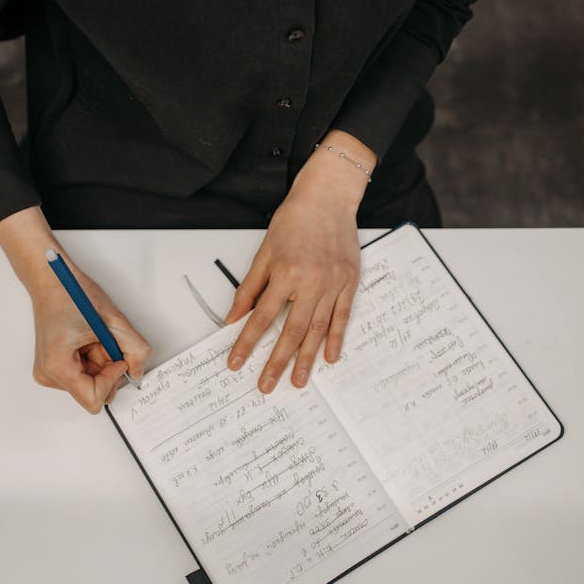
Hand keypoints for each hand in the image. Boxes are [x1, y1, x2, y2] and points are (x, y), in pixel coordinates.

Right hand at [0, 205, 150, 413]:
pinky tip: (86, 339)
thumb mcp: (113, 321)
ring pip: (91, 383)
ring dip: (101, 362)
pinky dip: (93, 358)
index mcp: (57, 366)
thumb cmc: (72, 293)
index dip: (112, 380)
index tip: (115, 357)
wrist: (51, 279)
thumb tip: (137, 372)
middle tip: (103, 340)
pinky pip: (84, 374)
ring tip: (92, 336)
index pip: (94, 401)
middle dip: (107, 369)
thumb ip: (134, 350)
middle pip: (93, 392)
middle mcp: (49, 374)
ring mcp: (49, 372)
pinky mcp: (53, 366)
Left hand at [225, 132, 373, 391]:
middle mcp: (311, 282)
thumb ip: (249, 288)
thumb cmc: (295, 220)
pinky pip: (342, 317)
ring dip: (306, 359)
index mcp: (286, 273)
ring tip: (297, 381)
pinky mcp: (349, 283)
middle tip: (267, 385)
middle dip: (276, 362)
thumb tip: (234, 317)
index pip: (262, 317)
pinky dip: (336, 339)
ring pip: (317, 330)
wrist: (329, 198)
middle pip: (291, 331)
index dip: (247, 343)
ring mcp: (333, 285)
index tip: (236, 362)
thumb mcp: (264, 252)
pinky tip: (330, 358)